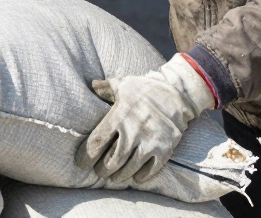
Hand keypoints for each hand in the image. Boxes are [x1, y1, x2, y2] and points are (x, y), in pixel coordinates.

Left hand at [75, 54, 216, 183]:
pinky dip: (140, 176)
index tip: (81, 163)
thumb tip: (91, 85)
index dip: (86, 156)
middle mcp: (133, 132)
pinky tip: (135, 176)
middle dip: (102, 170)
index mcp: (119, 117)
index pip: (96, 142)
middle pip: (111, 162)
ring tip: (114, 176)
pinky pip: (148, 171)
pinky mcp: (164, 151)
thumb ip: (105, 88)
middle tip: (100, 171)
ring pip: (128, 170)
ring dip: (118, 176)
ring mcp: (149, 143)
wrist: (178, 94)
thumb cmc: (147, 89)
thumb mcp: (124, 84)